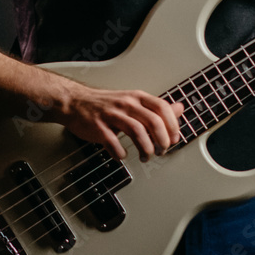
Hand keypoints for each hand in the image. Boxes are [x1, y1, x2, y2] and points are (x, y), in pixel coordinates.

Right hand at [54, 86, 182, 160]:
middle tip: (162, 151)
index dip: (172, 125)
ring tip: (146, 156)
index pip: (162, 108)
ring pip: (137, 132)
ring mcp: (112, 115)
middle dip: (162, 140)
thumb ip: (156, 107)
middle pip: (153, 121)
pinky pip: (113, 143)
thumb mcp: (134, 101)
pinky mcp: (98, 127)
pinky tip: (123, 155)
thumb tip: (179, 109)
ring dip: (146, 149)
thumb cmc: (107, 104)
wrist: (75, 102)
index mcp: (137, 97)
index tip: (174, 138)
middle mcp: (127, 104)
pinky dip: (121, 153)